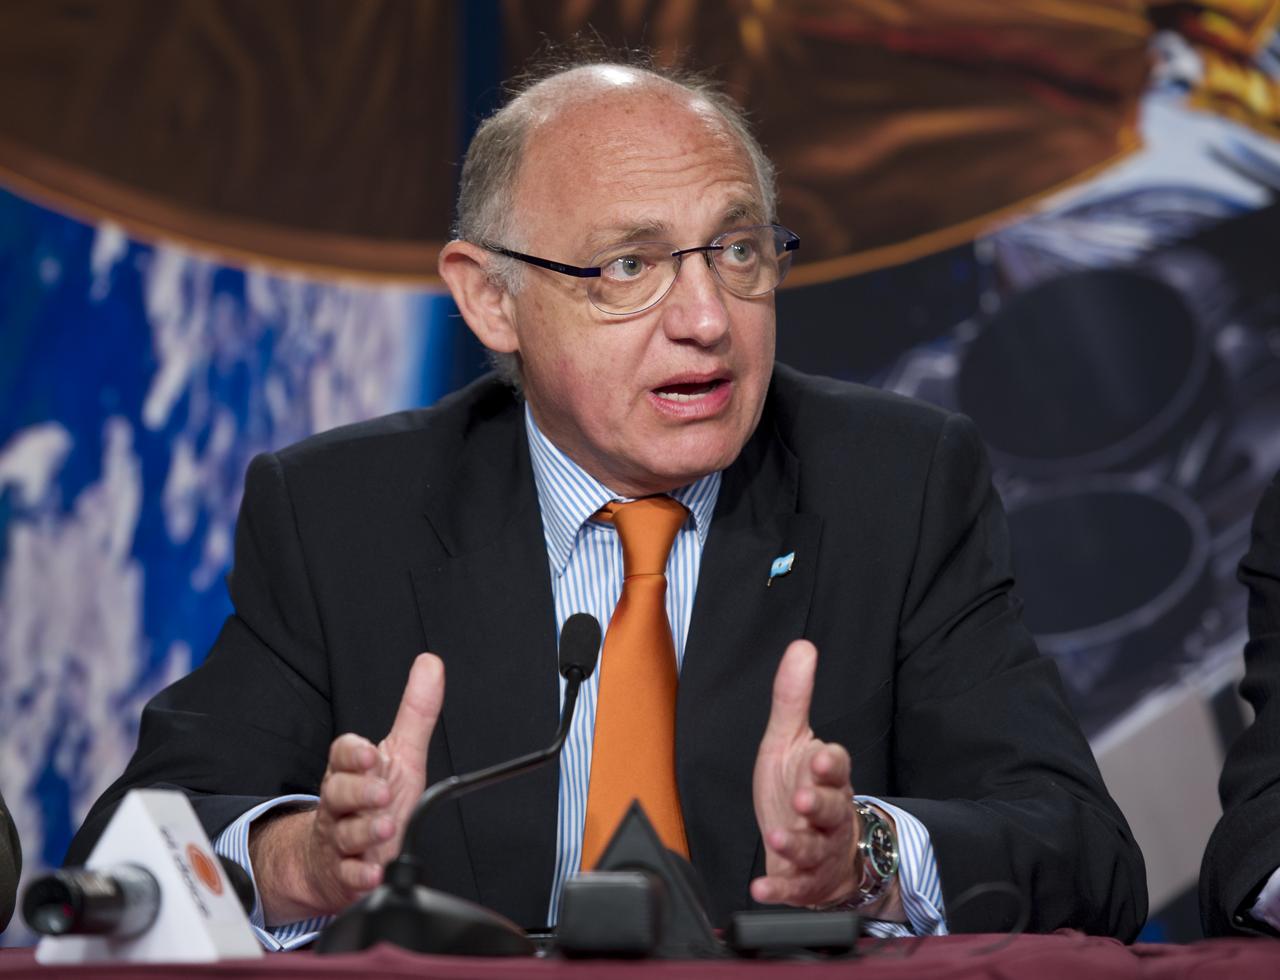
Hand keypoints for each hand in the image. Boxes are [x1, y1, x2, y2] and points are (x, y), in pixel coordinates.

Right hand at [251, 653, 443, 923]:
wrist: (332, 858)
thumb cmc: (372, 800)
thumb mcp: (399, 754)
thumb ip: (416, 712)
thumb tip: (432, 664)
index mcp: (351, 772)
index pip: (342, 755)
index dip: (353, 754)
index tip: (370, 755)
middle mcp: (341, 804)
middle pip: (337, 792)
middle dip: (358, 791)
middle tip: (381, 792)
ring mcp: (340, 839)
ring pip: (344, 834)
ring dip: (364, 831)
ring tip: (384, 827)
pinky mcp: (344, 874)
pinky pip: (346, 876)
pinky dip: (358, 877)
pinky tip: (372, 873)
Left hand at [749, 640, 863, 908]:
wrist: (823, 851)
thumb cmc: (802, 787)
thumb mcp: (791, 741)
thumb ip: (793, 698)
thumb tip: (801, 647)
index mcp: (826, 778)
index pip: (836, 766)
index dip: (830, 763)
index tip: (821, 757)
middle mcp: (829, 815)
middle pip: (831, 809)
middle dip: (819, 804)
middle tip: (803, 799)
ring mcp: (820, 850)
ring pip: (816, 849)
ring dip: (798, 845)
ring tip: (779, 839)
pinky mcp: (804, 882)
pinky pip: (794, 888)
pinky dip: (779, 891)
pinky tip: (761, 890)